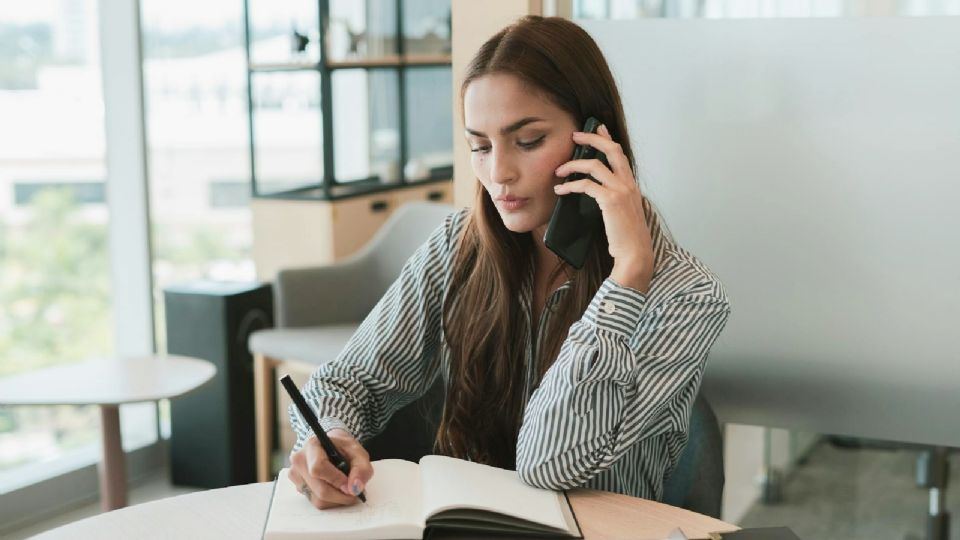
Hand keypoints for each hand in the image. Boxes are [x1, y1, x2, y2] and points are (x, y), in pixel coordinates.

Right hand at [288, 429, 373, 509]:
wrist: (330, 447)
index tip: (350, 485)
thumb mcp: (358, 452)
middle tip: (355, 492)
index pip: (318, 468)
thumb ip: (361, 469)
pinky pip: (315, 502)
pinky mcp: (298, 487)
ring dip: (337, 499)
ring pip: (318, 500)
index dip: (336, 480)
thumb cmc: (343, 448)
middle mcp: (299, 461)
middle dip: (341, 495)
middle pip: (320, 489)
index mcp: (312, 446)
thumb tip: (355, 488)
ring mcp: (296, 475)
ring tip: (346, 489)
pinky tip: (335, 489)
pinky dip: (330, 501)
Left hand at [553, 124, 654, 291]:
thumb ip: (614, 199)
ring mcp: (621, 191)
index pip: (620, 154)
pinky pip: (586, 185)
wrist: (635, 255)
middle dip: (592, 138)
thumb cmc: (627, 239)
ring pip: (594, 165)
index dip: (607, 138)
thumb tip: (595, 192)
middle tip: (574, 135)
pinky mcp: (610, 201)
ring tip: (558, 170)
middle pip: (611, 149)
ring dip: (572, 164)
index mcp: (632, 185)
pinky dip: (570, 185)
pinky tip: (561, 190)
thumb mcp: (623, 213)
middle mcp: (629, 184)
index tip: (597, 127)